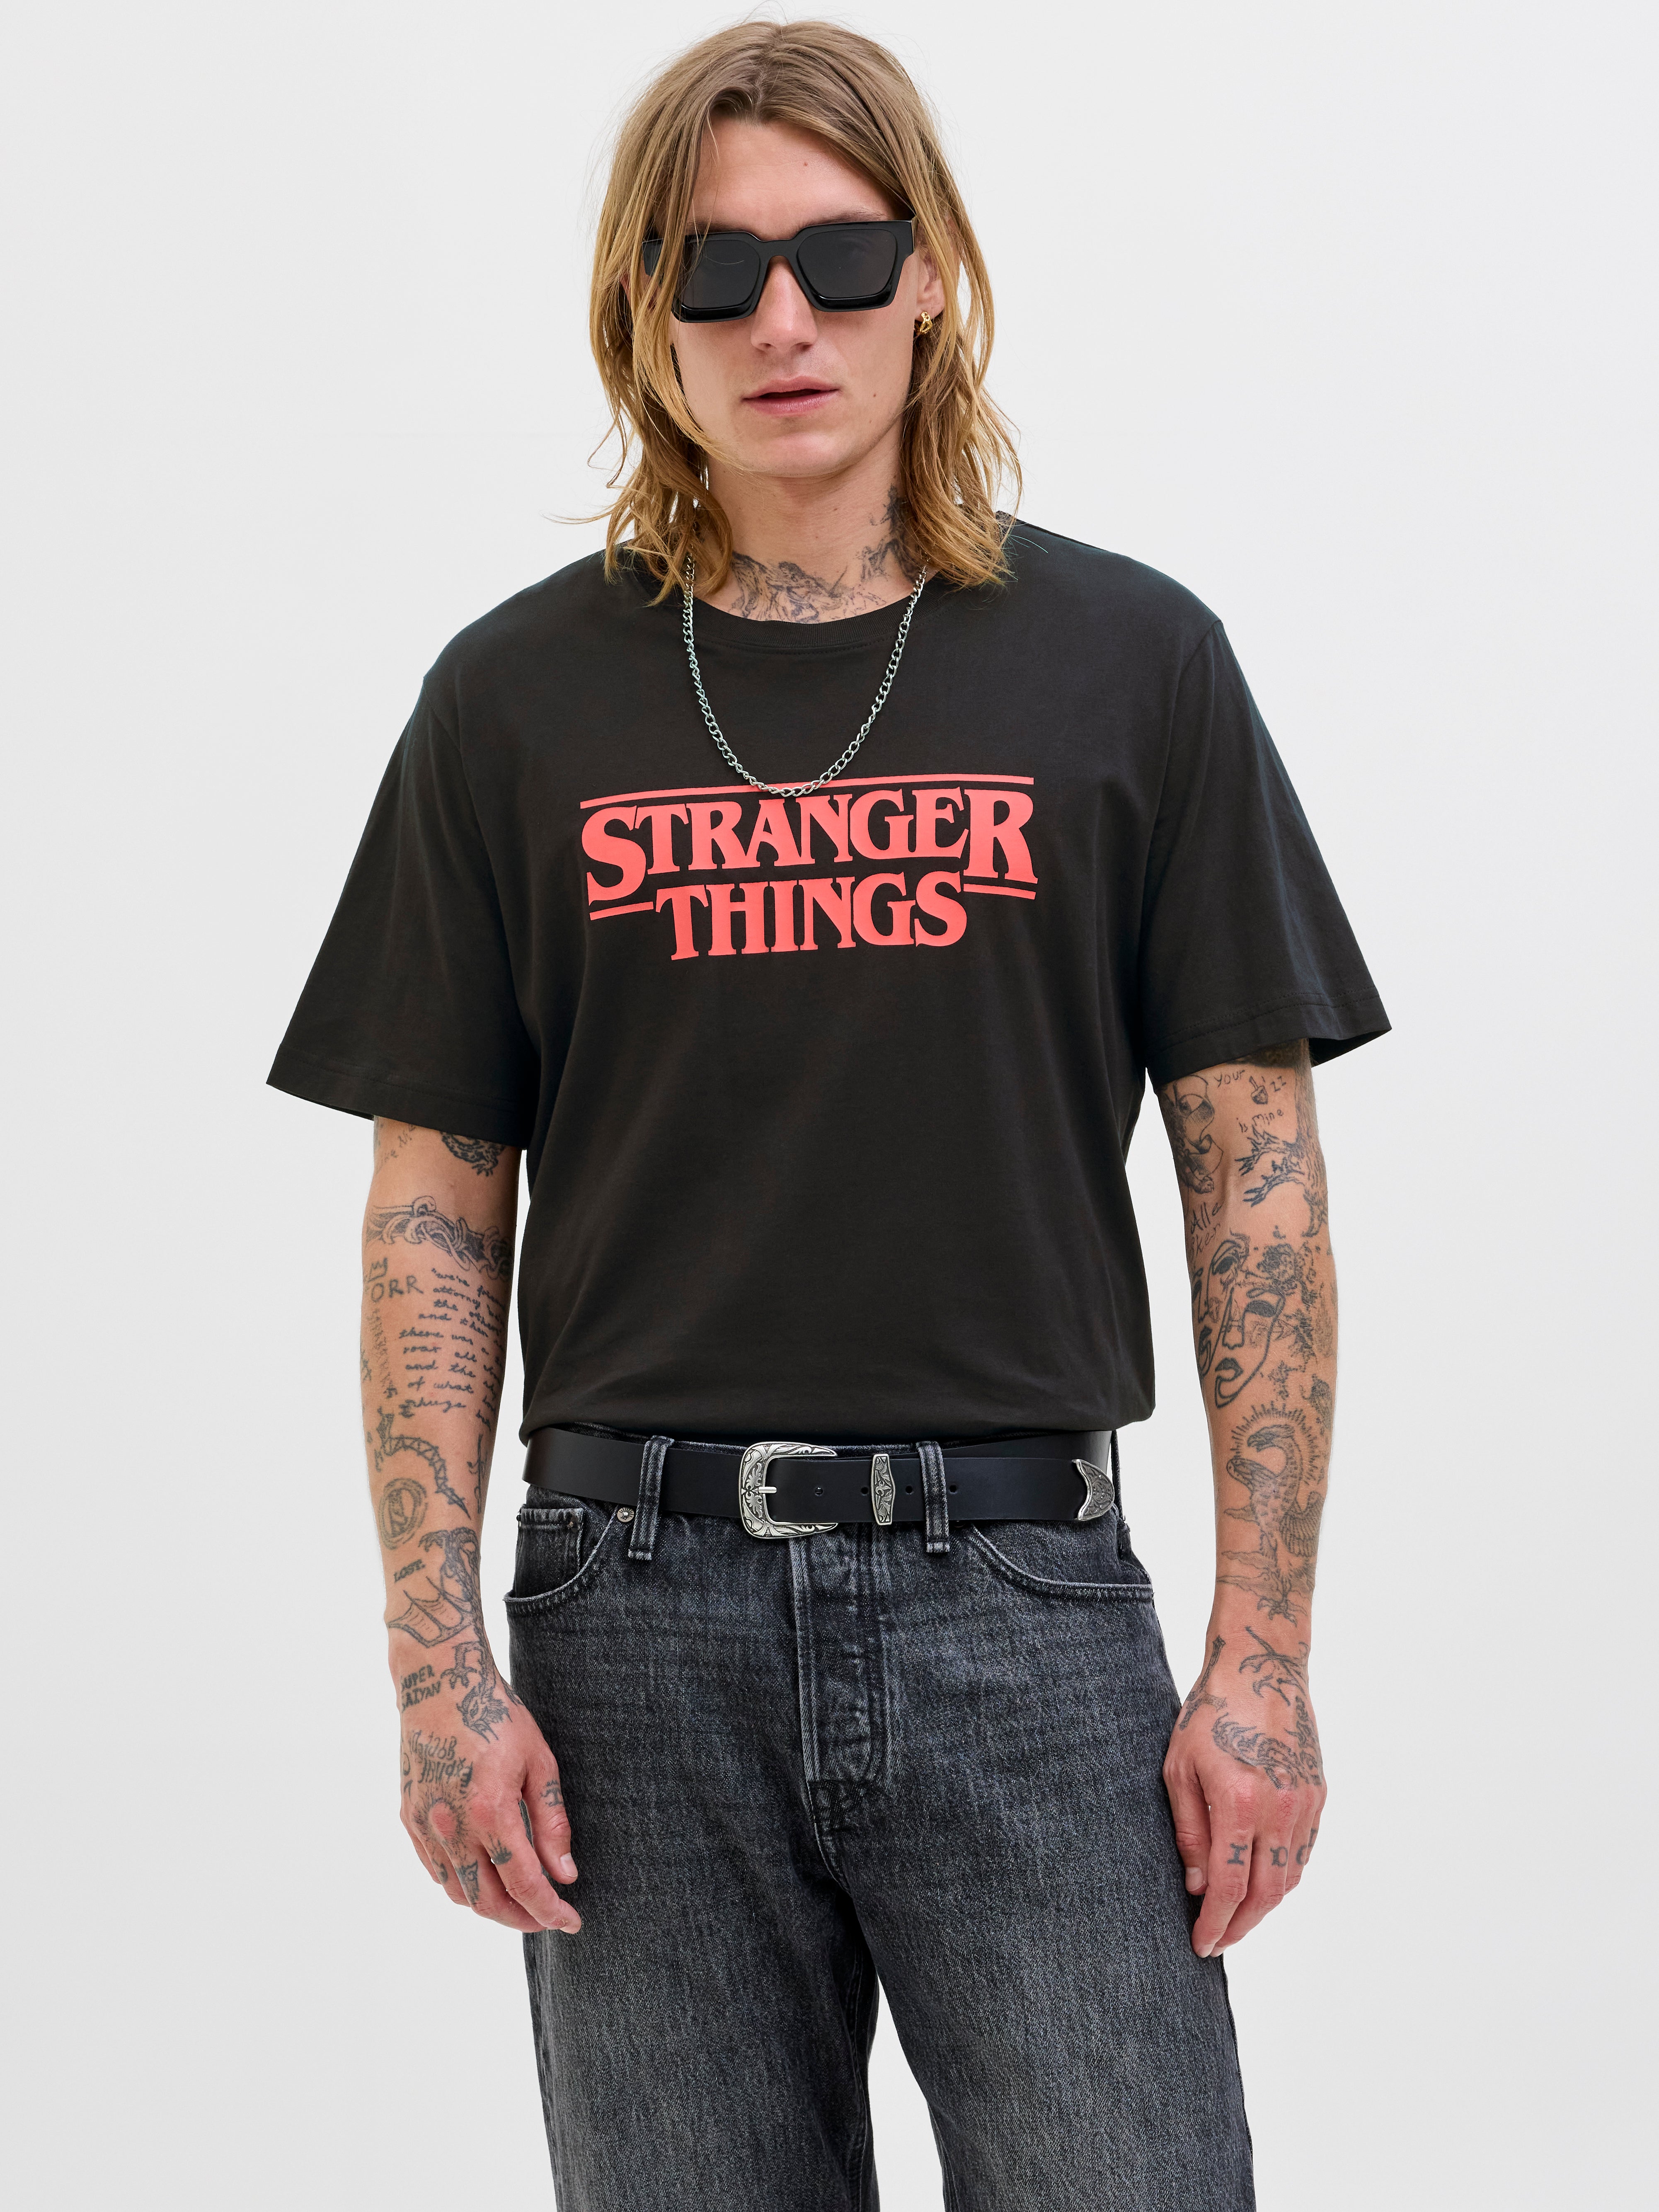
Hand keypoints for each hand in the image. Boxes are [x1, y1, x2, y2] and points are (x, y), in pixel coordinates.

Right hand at [397, 1674, 580, 1934]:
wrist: (440, 1682)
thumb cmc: (495, 1715)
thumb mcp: (538, 1762)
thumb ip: (551, 1823)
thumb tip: (564, 1874)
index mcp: (490, 1810)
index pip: (524, 1883)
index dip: (549, 1911)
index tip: (570, 1922)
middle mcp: (451, 1825)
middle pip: (486, 1901)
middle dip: (520, 1918)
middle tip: (546, 1917)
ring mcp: (424, 1824)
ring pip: (456, 1891)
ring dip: (489, 1906)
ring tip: (518, 1899)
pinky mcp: (408, 1816)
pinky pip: (434, 1869)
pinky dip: (460, 1884)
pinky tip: (482, 1875)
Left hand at [1162, 1624, 1325, 1955]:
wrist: (1261, 1668)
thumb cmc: (1210, 1714)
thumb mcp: (1179, 1768)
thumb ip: (1189, 1832)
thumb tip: (1197, 1887)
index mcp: (1238, 1802)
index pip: (1229, 1887)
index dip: (1214, 1924)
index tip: (1200, 1945)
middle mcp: (1279, 1809)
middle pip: (1266, 1894)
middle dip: (1241, 1927)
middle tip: (1218, 1941)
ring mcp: (1305, 1804)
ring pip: (1290, 1878)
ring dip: (1264, 1906)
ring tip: (1236, 1917)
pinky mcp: (1319, 1795)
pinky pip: (1304, 1853)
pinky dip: (1283, 1875)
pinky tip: (1262, 1880)